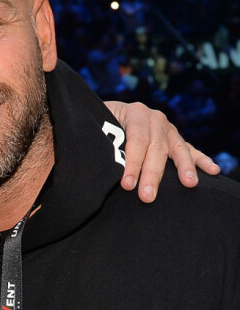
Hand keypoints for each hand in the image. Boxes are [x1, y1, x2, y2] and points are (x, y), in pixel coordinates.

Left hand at [104, 101, 220, 202]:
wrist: (106, 114)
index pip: (136, 140)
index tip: (126, 184)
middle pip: (156, 148)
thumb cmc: (99, 124)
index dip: (132, 162)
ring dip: (184, 167)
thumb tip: (97, 160)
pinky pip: (189, 150)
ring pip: (177, 149)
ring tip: (189, 183)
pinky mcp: (174, 139)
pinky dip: (201, 160)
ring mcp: (167, 128)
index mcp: (134, 112)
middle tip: (147, 197)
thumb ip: (101, 138)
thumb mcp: (97, 126)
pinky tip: (213, 170)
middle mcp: (154, 118)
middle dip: (151, 174)